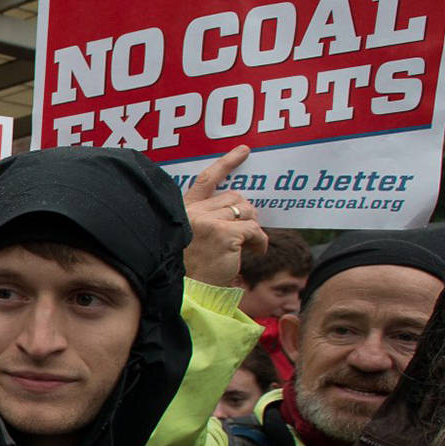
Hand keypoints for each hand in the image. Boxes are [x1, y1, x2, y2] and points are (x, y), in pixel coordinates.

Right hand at [181, 144, 266, 287]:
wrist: (187, 294)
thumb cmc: (191, 271)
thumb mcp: (193, 239)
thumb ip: (208, 219)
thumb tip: (242, 207)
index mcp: (184, 211)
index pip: (207, 180)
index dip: (227, 163)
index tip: (244, 151)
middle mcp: (194, 212)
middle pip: (234, 198)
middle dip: (245, 213)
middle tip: (246, 234)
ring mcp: (208, 221)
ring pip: (246, 212)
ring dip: (253, 229)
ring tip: (247, 247)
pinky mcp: (224, 234)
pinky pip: (255, 230)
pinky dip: (260, 242)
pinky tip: (256, 252)